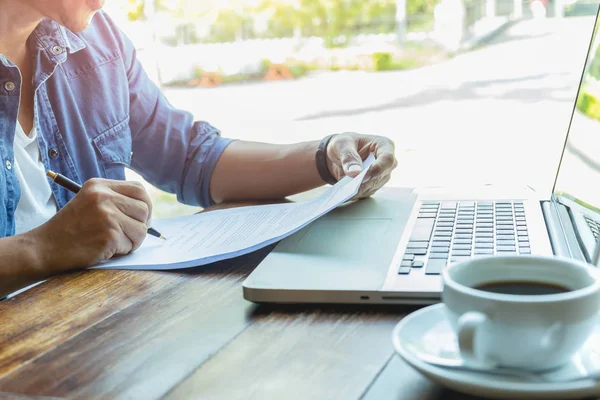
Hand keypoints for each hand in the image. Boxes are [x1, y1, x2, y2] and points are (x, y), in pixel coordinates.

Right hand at [30, 178, 152, 271]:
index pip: (139, 189)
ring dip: (133, 241)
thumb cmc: (70, 229)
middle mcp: (104, 196)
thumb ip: (114, 200)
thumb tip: (147, 210)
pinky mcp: (109, 235)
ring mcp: (107, 215)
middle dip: (141, 225)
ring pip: (142, 229)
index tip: (141, 217)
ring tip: (114, 243)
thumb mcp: (89, 203)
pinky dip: (123, 251)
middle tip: (129, 234)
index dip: (146, 205)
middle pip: (144, 209)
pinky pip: (132, 245)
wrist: (45, 248)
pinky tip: (106, 249)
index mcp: (99, 186)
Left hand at [325, 132, 397, 197]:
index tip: (363, 176)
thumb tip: (355, 172)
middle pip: (381, 175)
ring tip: (344, 189)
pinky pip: (366, 192)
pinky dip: (355, 193)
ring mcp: (382, 175)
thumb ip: (348, 157)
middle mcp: (386, 162)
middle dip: (365, 182)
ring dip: (358, 189)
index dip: (377, 169)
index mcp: (384, 145)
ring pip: (373, 186)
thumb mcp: (342, 145)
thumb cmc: (344, 144)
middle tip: (349, 186)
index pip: (387, 159)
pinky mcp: (373, 185)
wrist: (339, 154)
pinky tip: (344, 192)